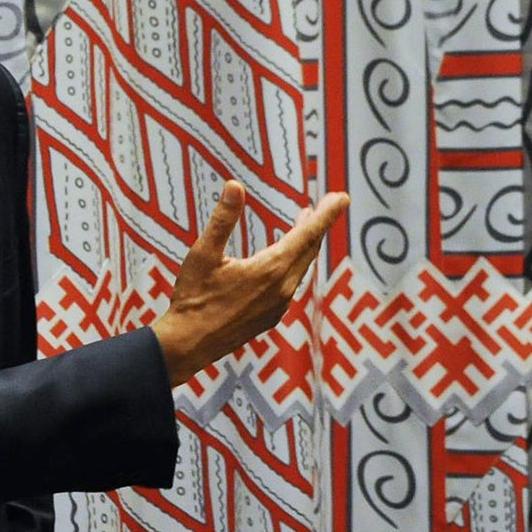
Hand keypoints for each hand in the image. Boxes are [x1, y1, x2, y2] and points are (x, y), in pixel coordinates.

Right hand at [151, 183, 347, 385]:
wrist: (188, 345)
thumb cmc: (193, 298)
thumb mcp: (203, 254)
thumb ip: (222, 219)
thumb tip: (235, 186)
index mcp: (270, 269)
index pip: (307, 234)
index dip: (326, 214)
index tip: (343, 197)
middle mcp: (282, 288)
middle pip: (309, 249)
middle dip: (320, 223)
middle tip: (330, 202)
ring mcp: (280, 305)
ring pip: (301, 267)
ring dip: (306, 243)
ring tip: (306, 222)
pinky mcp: (272, 316)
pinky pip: (291, 283)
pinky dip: (294, 263)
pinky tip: (285, 258)